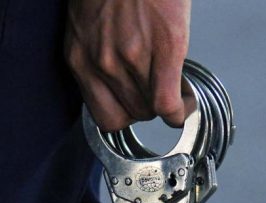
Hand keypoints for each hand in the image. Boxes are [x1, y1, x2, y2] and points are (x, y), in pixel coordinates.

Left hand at [65, 0, 190, 130]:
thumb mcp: (89, 23)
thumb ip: (99, 53)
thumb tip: (120, 79)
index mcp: (79, 57)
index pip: (103, 116)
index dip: (127, 115)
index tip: (139, 107)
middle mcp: (100, 63)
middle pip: (131, 115)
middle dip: (150, 108)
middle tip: (162, 93)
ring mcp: (130, 59)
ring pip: (151, 110)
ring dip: (169, 107)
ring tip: (178, 92)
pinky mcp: (161, 51)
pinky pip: (167, 104)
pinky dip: (180, 109)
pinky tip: (186, 101)